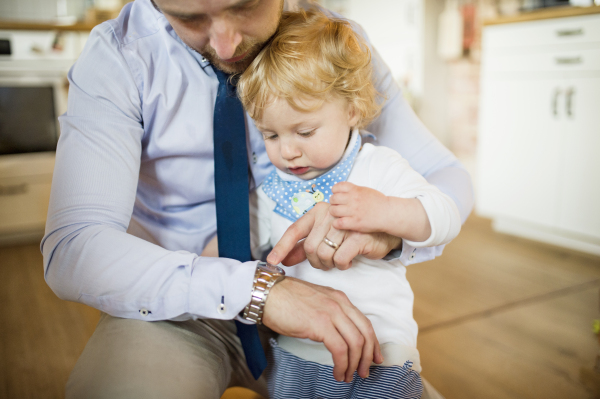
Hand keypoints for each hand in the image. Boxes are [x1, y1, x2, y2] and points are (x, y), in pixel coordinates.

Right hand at [262, 277, 383, 381]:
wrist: (266, 293)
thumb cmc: (283, 299)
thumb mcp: (314, 302)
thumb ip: (328, 314)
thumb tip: (335, 336)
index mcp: (339, 298)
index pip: (364, 322)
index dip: (372, 343)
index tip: (373, 357)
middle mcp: (339, 303)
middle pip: (365, 333)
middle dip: (367, 356)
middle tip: (364, 371)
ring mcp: (331, 313)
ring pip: (355, 343)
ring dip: (354, 364)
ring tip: (348, 376)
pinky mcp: (320, 324)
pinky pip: (340, 349)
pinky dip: (342, 364)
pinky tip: (337, 372)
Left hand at [267, 202, 401, 269]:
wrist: (382, 232)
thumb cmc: (351, 235)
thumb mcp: (326, 238)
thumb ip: (305, 247)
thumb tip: (284, 259)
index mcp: (318, 211)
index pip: (295, 230)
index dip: (282, 247)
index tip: (272, 262)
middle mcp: (329, 214)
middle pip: (310, 248)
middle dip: (316, 262)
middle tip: (326, 263)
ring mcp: (344, 223)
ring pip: (324, 254)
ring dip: (329, 264)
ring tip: (338, 260)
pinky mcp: (357, 235)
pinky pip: (340, 259)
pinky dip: (342, 265)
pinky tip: (348, 261)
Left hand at [329, 182, 388, 232]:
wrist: (388, 213)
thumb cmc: (378, 202)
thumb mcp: (365, 190)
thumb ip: (353, 190)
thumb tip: (341, 191)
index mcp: (356, 190)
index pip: (337, 187)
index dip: (335, 192)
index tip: (337, 196)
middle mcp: (353, 199)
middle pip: (333, 199)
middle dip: (333, 203)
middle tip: (337, 207)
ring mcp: (353, 211)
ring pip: (333, 210)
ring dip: (334, 213)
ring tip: (339, 215)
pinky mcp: (355, 223)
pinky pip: (338, 223)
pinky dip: (336, 224)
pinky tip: (340, 223)